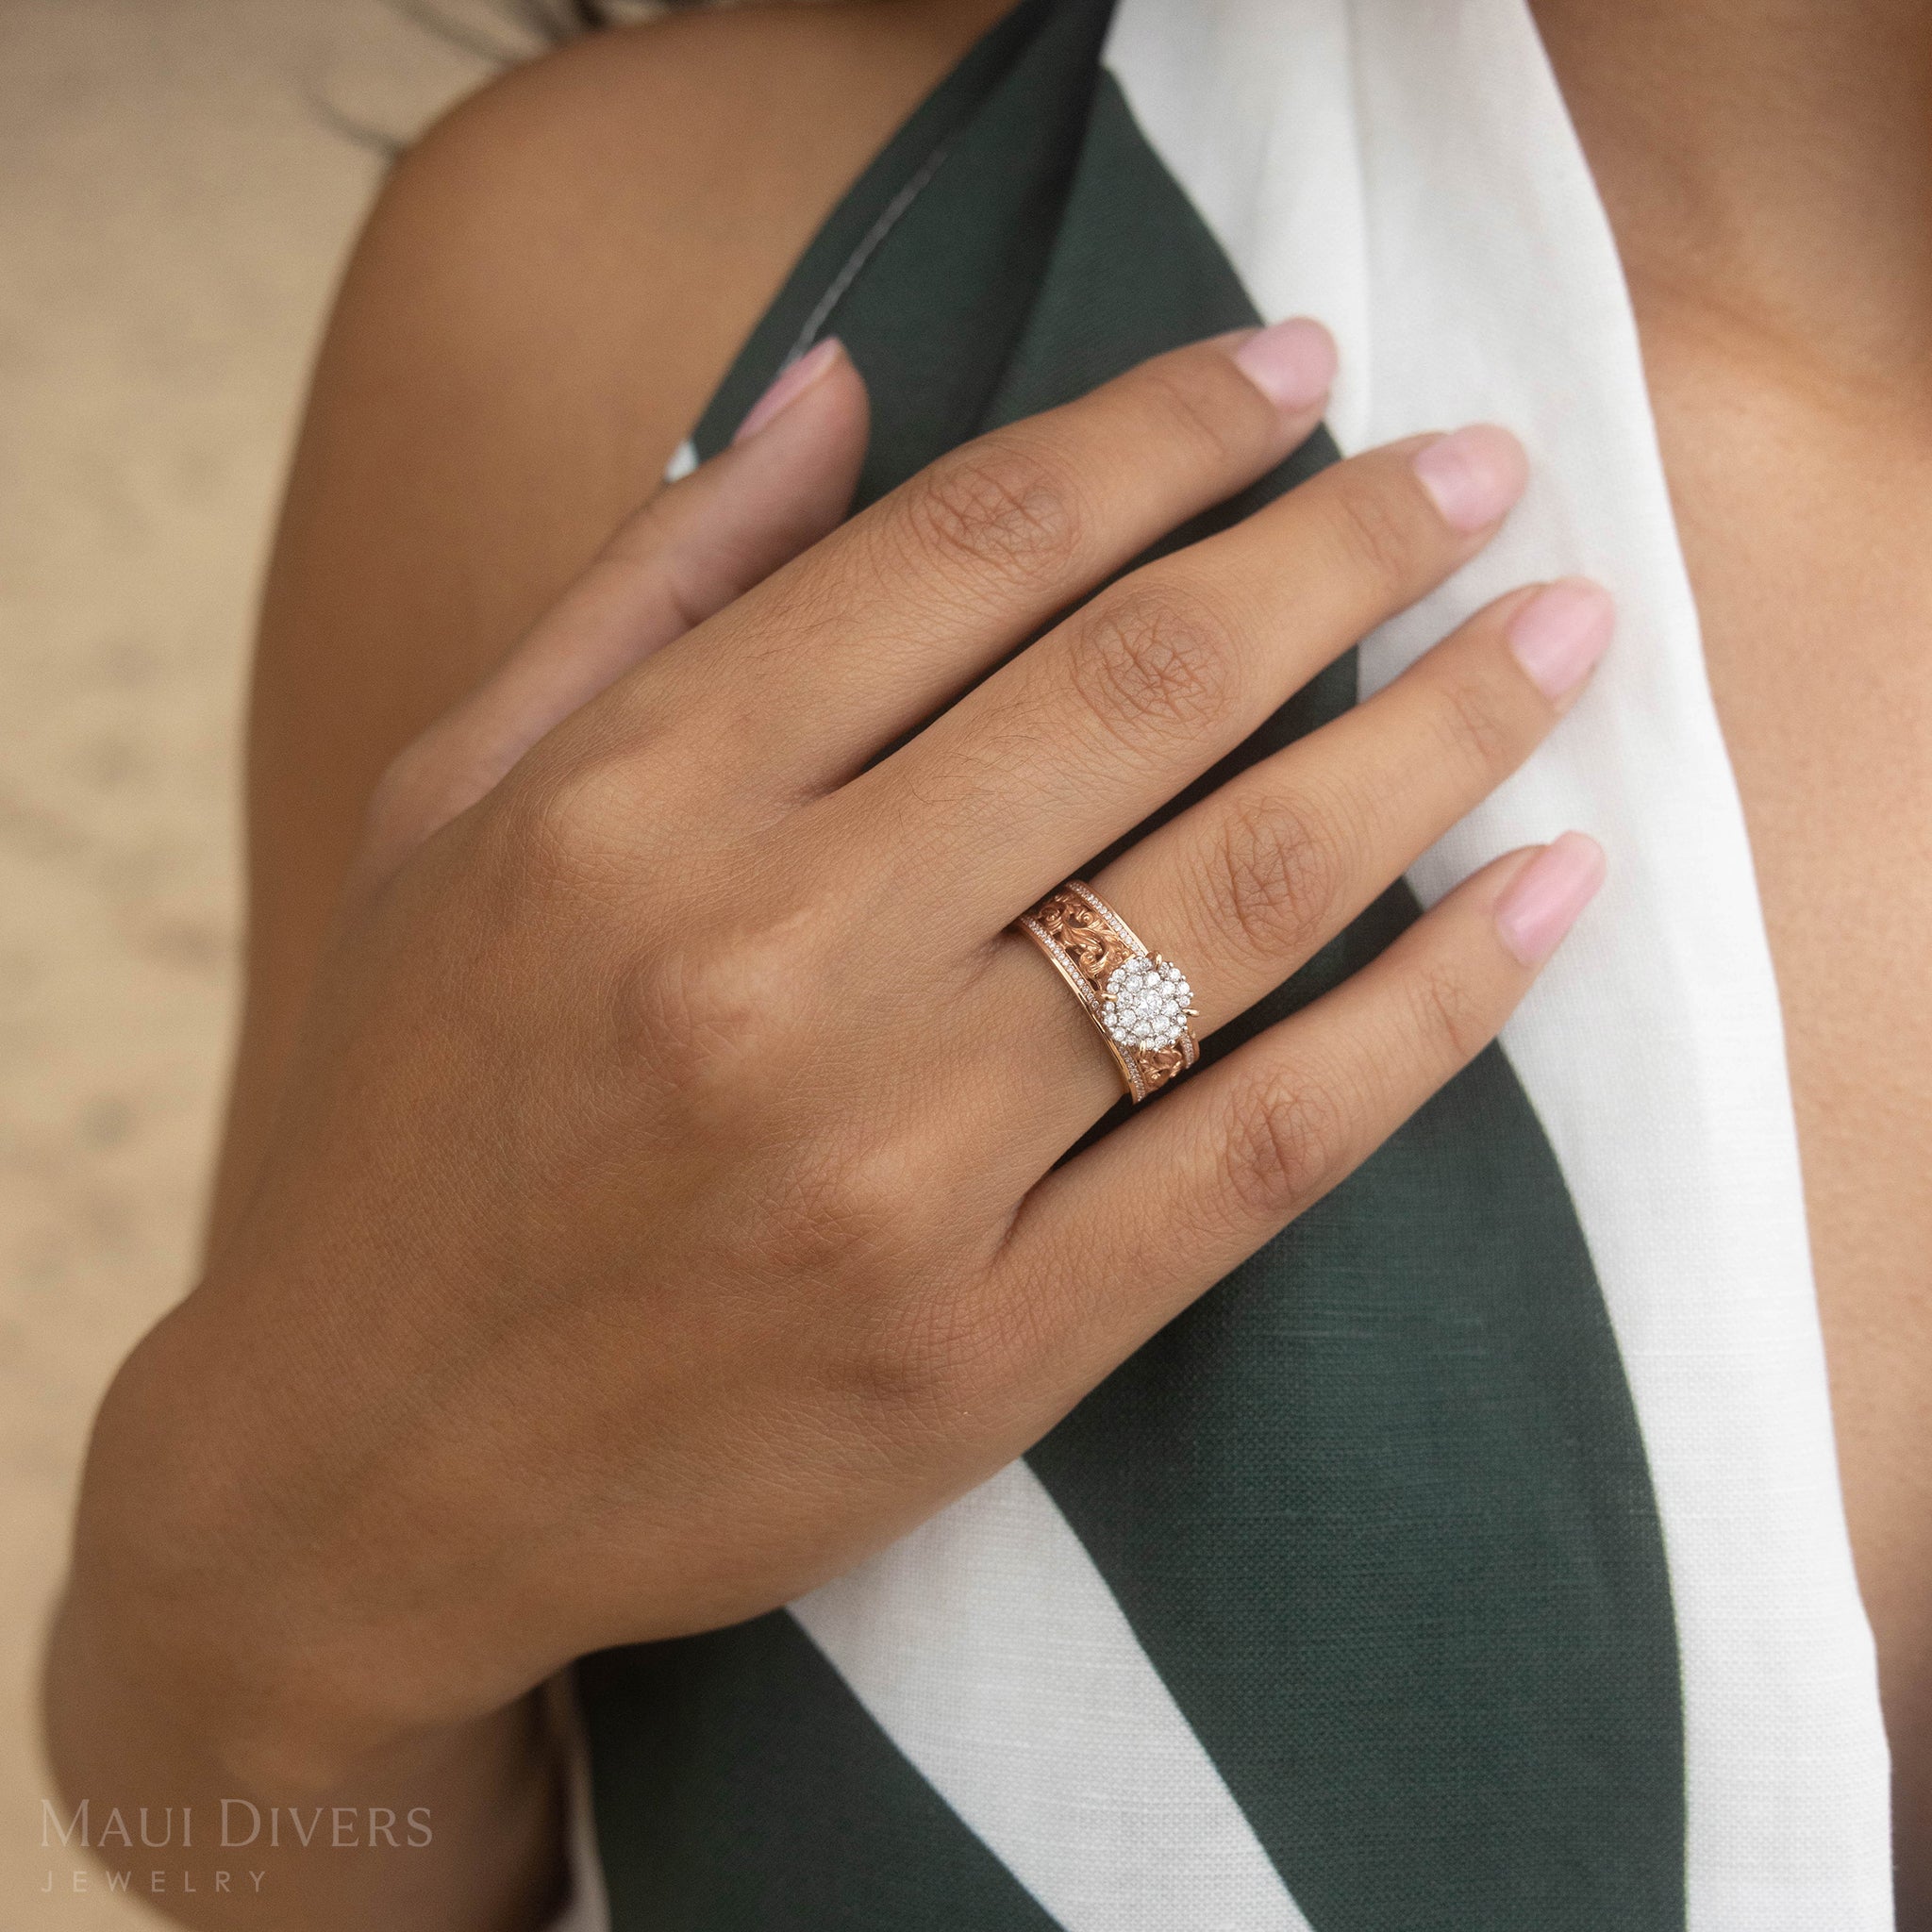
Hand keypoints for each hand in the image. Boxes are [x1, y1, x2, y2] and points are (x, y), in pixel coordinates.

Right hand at [71, 321, 1608, 1797]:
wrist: (369, 1462)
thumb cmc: (412, 1109)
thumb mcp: (454, 806)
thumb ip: (654, 588)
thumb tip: (842, 385)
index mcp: (633, 803)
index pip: (966, 548)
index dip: (1161, 429)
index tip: (1294, 366)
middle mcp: (770, 963)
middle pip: (1140, 689)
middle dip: (1344, 546)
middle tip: (1481, 478)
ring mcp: (896, 1168)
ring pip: (1237, 898)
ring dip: (1431, 741)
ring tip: (1553, 641)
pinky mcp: (990, 1344)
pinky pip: (1263, 1151)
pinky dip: (1432, 1016)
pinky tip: (1543, 899)